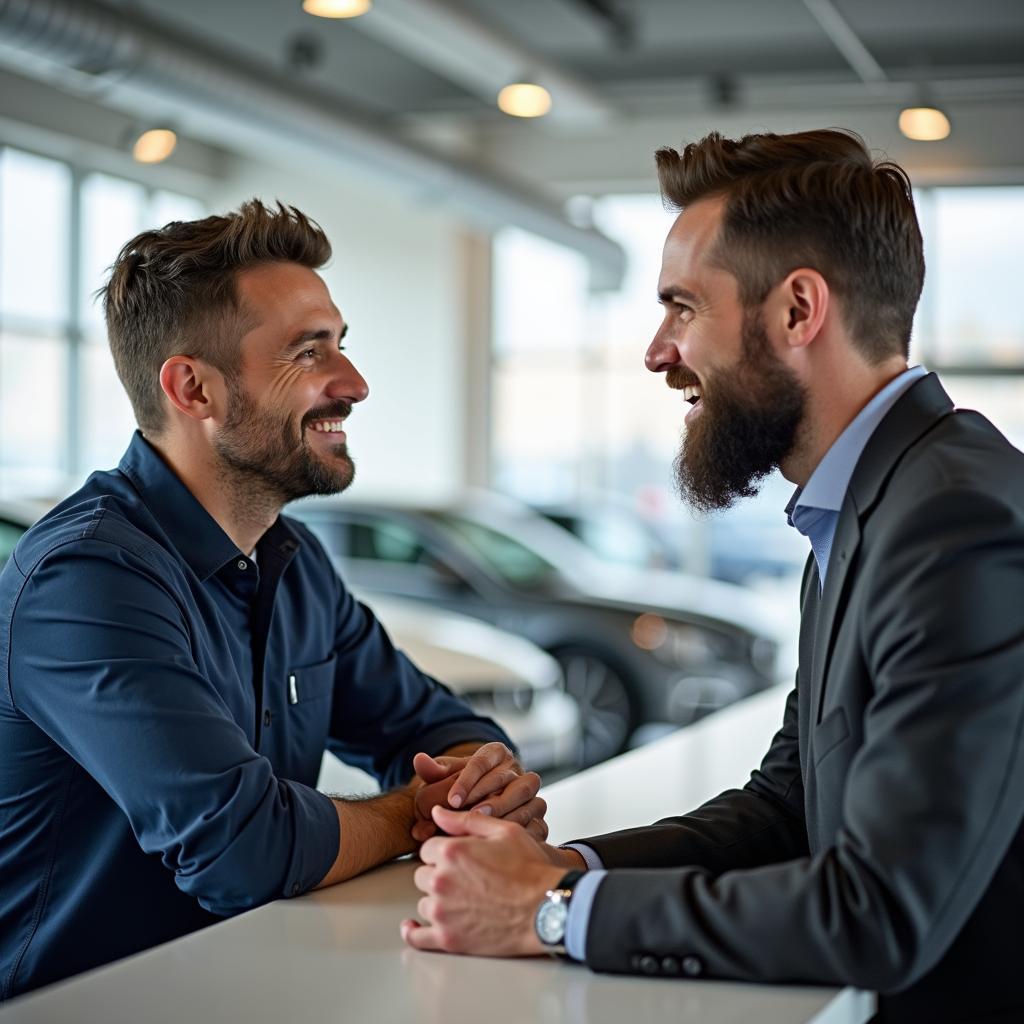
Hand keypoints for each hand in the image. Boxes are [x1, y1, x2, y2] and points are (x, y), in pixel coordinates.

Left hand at [401, 805, 566, 955]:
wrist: (547, 907)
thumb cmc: (530, 868)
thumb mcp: (504, 831)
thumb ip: (465, 820)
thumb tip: (437, 812)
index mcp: (452, 851)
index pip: (427, 849)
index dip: (443, 851)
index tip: (458, 858)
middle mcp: (441, 880)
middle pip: (423, 875)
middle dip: (439, 874)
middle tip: (465, 879)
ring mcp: (443, 911)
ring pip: (424, 903)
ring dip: (437, 900)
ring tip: (463, 900)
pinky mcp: (449, 938)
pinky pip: (418, 938)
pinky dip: (413, 932)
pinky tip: (412, 927)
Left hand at [410, 744, 546, 842]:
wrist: (483, 811)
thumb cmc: (462, 792)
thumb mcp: (448, 779)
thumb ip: (434, 772)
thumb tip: (419, 760)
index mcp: (496, 754)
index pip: (483, 760)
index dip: (468, 779)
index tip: (452, 799)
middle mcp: (516, 770)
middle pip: (506, 778)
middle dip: (486, 795)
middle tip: (469, 813)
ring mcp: (531, 792)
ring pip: (526, 795)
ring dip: (504, 809)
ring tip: (482, 823)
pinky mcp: (538, 815)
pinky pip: (537, 818)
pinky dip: (521, 828)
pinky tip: (502, 840)